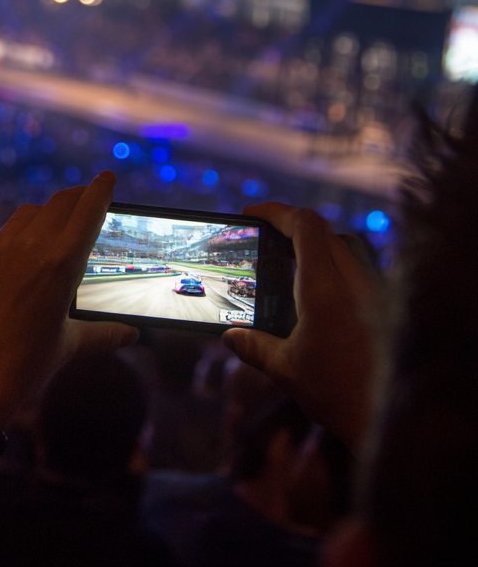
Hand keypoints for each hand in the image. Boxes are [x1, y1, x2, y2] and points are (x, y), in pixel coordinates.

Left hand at [0, 172, 137, 428]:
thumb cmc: (26, 365)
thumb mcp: (70, 345)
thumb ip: (105, 334)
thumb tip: (132, 334)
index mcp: (61, 263)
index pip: (87, 211)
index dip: (101, 190)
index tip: (108, 176)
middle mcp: (31, 247)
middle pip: (61, 202)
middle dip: (80, 196)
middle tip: (91, 197)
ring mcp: (3, 249)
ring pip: (33, 210)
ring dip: (51, 210)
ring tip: (62, 222)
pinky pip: (10, 228)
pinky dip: (27, 226)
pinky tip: (32, 244)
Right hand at [221, 202, 382, 448]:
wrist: (401, 422)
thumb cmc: (342, 396)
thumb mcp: (287, 371)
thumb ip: (255, 347)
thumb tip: (230, 337)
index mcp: (325, 287)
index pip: (304, 225)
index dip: (276, 211)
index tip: (252, 212)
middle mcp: (356, 280)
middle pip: (325, 231)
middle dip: (293, 227)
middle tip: (267, 237)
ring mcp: (378, 291)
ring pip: (347, 248)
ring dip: (318, 248)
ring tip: (292, 264)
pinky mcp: (391, 307)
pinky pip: (362, 272)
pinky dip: (338, 271)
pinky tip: (323, 297)